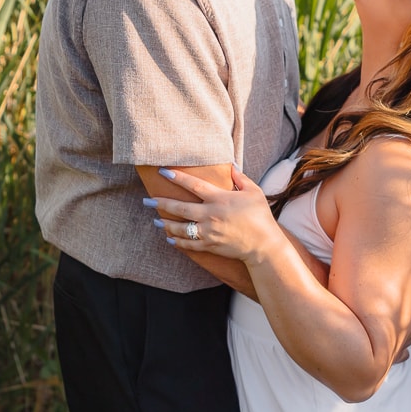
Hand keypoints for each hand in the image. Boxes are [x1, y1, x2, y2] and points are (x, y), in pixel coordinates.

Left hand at [145, 165, 279, 265]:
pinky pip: (188, 244)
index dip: (177, 177)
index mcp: (219, 199)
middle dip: (161, 203)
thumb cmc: (260, 216)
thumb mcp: (253, 192)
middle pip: (180, 208)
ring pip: (180, 228)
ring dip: (165, 224)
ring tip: (155, 220)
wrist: (263, 245)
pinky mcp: (209, 245)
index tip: (163, 172)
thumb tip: (231, 166)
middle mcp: (210, 215)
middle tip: (146, 200)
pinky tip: (169, 238)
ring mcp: (208, 232)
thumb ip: (240, 178)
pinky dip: (177, 241)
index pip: (194, 185)